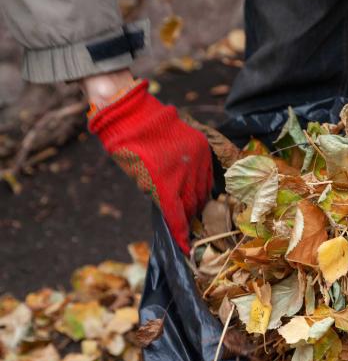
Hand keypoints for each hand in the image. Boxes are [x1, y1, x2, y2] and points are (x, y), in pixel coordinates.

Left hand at [88, 80, 212, 253]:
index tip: (185, 248)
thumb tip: (171, 208)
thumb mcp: (137, 176)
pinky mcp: (202, 147)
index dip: (182, 233)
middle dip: (189, 217)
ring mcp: (197, 158)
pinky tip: (200, 190)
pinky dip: (204, 184)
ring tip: (194, 210)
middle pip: (192, 203)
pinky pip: (208, 173)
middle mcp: (186, 171)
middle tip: (187, 226)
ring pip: (203, 189)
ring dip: (198, 201)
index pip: (177, 215)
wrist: (133, 112)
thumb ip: (157, 194)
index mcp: (166, 181)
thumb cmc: (127, 146)